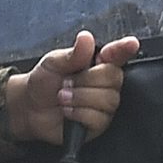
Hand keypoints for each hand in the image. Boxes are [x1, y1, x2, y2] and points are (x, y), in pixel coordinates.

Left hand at [6, 28, 139, 146]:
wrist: (30, 107)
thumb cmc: (44, 82)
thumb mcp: (53, 63)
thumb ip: (73, 53)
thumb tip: (86, 38)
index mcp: (97, 62)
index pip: (117, 54)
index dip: (125, 49)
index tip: (131, 44)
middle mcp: (105, 83)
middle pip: (114, 77)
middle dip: (86, 80)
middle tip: (66, 82)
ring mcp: (104, 104)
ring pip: (107, 99)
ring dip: (80, 97)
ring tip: (63, 97)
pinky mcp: (98, 124)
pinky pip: (98, 117)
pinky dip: (78, 113)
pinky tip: (67, 111)